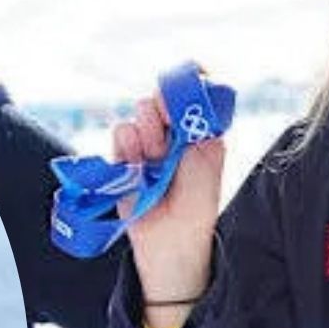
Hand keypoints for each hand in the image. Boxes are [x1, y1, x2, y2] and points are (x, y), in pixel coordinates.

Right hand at [112, 92, 222, 327]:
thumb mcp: (208, 164)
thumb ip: (200, 131)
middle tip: (168, 132)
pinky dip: (127, 143)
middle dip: (164, 109)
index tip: (181, 93)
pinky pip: (121, 134)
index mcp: (198, 132)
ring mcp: (148, 144)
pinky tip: (138, 161)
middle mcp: (173, 134)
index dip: (185, 86)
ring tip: (154, 158)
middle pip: (162, 97)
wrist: (172, 241)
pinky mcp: (125, 158)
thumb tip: (193, 101)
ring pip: (140, 114)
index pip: (191, 93)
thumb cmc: (197, 205)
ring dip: (147, 131)